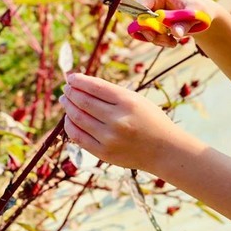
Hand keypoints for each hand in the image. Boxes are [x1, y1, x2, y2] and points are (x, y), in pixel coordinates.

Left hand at [59, 73, 184, 171]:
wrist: (165, 150)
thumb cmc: (152, 121)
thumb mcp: (138, 100)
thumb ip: (113, 94)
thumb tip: (82, 86)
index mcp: (128, 102)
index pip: (95, 87)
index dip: (79, 80)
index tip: (71, 77)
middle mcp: (117, 119)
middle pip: (83, 101)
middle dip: (71, 92)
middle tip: (66, 88)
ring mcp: (109, 138)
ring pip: (77, 118)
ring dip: (68, 107)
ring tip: (65, 101)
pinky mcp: (104, 153)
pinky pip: (78, 137)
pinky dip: (70, 126)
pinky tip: (70, 119)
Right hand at [136, 0, 219, 46]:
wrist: (200, 12)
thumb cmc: (199, 10)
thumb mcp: (194, 16)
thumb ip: (184, 24)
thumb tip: (176, 33)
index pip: (139, 8)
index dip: (146, 24)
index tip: (161, 35)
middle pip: (138, 19)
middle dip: (152, 34)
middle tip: (170, 42)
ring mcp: (146, 3)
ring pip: (140, 27)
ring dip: (156, 38)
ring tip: (172, 41)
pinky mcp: (147, 12)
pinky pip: (144, 30)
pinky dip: (156, 37)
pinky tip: (169, 38)